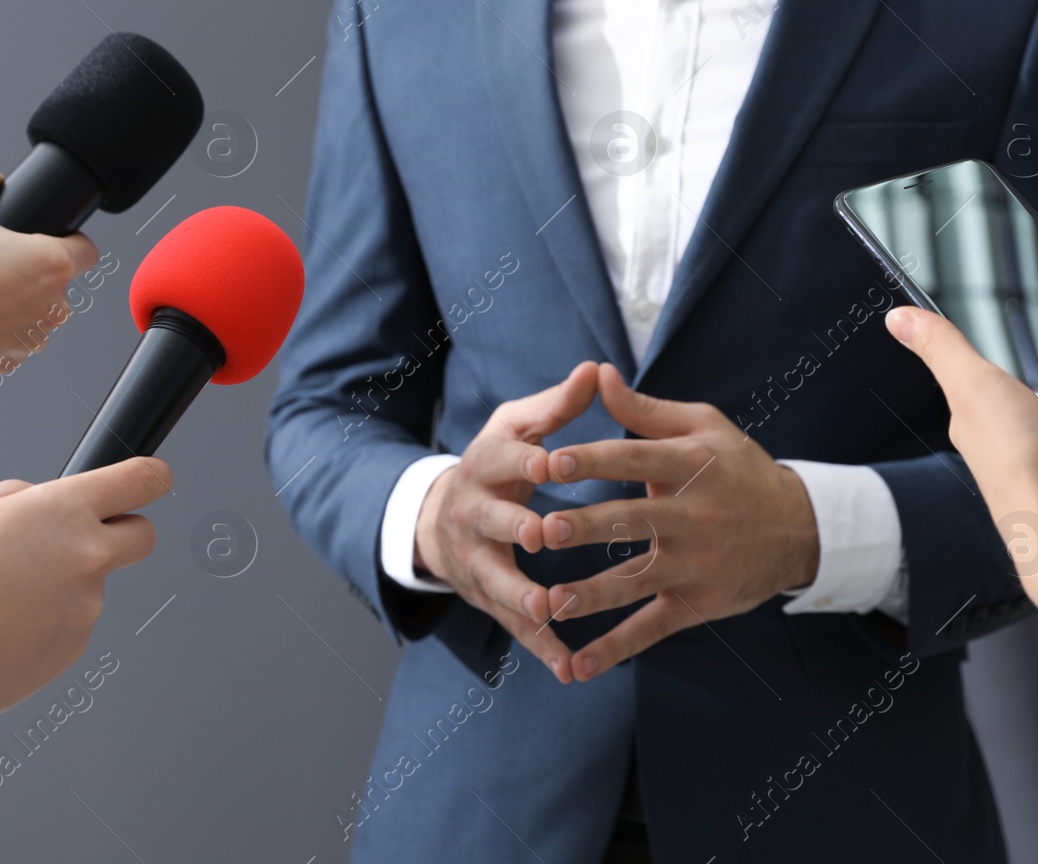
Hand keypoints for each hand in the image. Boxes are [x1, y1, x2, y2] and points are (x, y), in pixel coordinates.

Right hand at [0, 163, 98, 380]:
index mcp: (51, 265)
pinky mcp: (9, 360)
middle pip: (58, 281)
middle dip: (33, 269)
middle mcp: (53, 307)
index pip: (87, 249)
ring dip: (17, 300)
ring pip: (37, 311)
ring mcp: (33, 338)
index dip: (68, 238)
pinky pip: (13, 336)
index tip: (41, 237)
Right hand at [0, 456, 168, 721]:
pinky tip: (1, 628)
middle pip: (143, 535)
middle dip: (121, 533)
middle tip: (75, 543)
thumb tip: (42, 501)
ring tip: (0, 598)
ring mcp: (85, 608)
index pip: (143, 481)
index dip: (152, 478)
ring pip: (94, 585)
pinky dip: (47, 624)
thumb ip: (21, 497)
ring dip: (64, 587)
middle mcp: (86, 558)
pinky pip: (71, 625)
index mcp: (63, 512)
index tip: (152, 481)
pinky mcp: (73, 649)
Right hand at [415, 362, 598, 679]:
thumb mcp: (515, 427)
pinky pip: (514, 626)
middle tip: (541, 533)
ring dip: (520, 596)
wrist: (440, 517)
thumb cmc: (497, 463)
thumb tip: (597, 369)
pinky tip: (569, 669)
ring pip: (497, 581)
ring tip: (549, 610)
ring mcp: (477, 560)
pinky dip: (540, 649)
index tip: (550, 460)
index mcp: (486, 465)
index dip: (526, 460)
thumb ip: (556, 405)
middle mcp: (474, 513)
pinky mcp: (488, 598)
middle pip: (492, 520)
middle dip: (514, 527)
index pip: (504, 459)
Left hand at [539, 363, 818, 681]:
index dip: (592, 461)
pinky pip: (651, 628)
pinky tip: (578, 665)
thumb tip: (598, 375)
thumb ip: (645, 409)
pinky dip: (615, 649)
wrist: (801, 528)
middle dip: (587, 528)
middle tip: (543, 531)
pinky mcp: (698, 603)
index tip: (549, 462)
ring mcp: (696, 564)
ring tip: (548, 603)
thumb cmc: (739, 468)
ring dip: (592, 595)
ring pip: (637, 581)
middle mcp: (694, 516)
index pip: (634, 459)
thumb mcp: (703, 427)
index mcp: (690, 465)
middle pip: (633, 521)